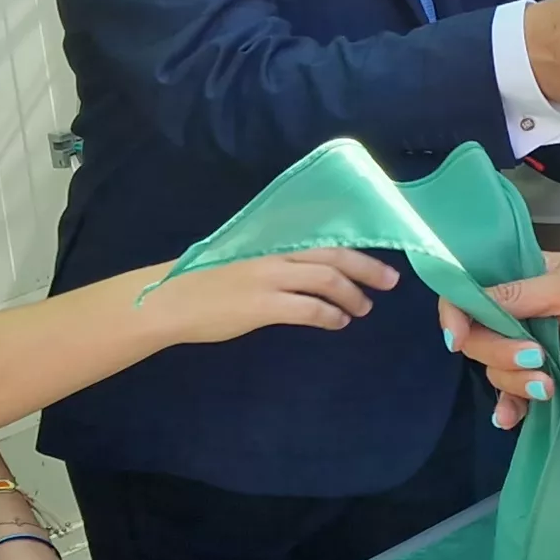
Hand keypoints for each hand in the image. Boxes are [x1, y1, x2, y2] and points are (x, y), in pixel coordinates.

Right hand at [141, 247, 394, 346]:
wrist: (169, 300)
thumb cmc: (204, 280)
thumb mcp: (244, 258)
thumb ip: (275, 259)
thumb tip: (308, 266)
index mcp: (271, 240)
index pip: (323, 237)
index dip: (356, 246)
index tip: (379, 254)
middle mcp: (274, 253)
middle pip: (334, 255)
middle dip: (367, 268)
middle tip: (390, 281)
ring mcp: (269, 278)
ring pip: (327, 281)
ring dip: (352, 296)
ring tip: (363, 308)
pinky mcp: (263, 305)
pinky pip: (310, 309)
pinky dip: (330, 316)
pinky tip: (337, 322)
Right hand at [450, 253, 559, 428]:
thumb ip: (520, 294)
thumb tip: (472, 301)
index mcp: (524, 279)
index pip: (472, 292)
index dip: (457, 314)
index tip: (460, 337)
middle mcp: (522, 313)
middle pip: (480, 337)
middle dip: (499, 351)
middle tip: (535, 357)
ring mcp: (534, 348)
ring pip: (495, 369)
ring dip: (514, 381)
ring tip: (548, 384)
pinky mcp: (549, 379)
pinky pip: (515, 396)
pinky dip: (509, 407)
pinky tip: (511, 419)